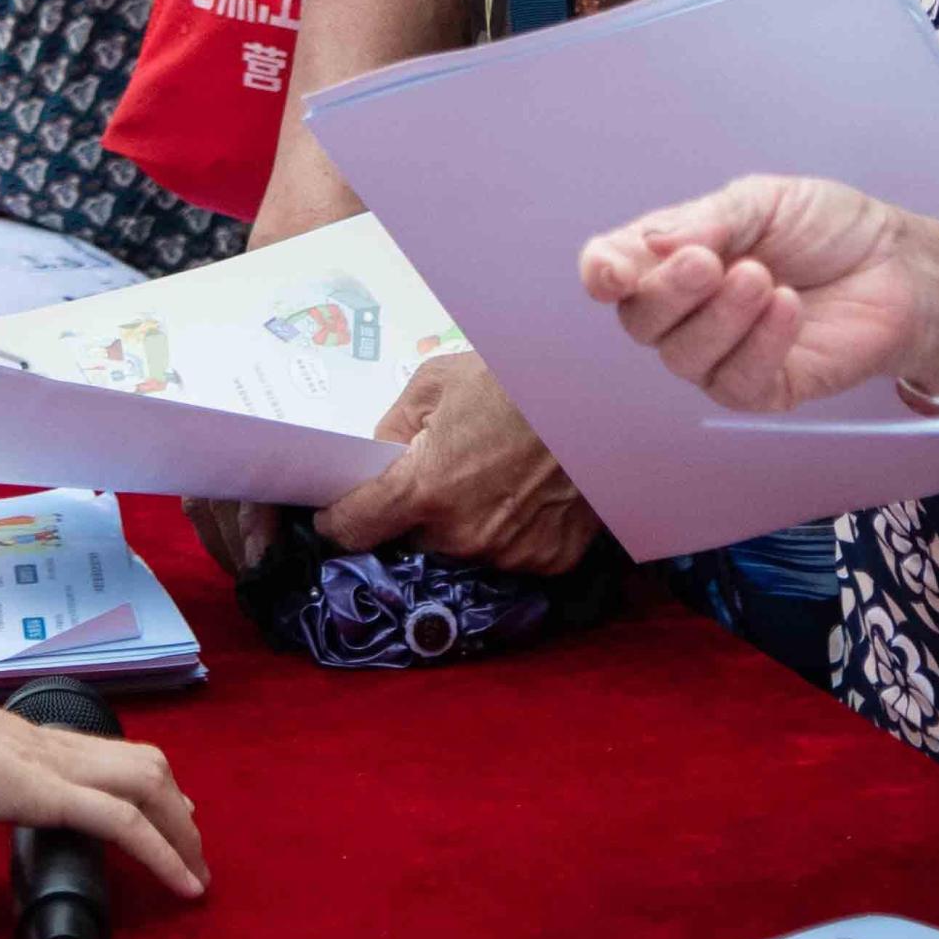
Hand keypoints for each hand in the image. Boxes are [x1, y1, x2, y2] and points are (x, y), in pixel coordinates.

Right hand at [0, 678, 208, 907]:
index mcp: (21, 751)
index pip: (99, 762)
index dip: (137, 789)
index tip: (161, 818)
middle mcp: (48, 749)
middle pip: (142, 768)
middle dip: (176, 813)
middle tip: (194, 854)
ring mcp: (52, 765)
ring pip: (147, 786)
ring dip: (180, 832)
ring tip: (195, 875)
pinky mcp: (46, 790)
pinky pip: (124, 822)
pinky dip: (164, 854)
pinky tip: (182, 885)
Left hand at [314, 353, 598, 573]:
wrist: (602, 394)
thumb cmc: (517, 378)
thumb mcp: (439, 381)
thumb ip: (395, 425)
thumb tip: (380, 457)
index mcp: (425, 488)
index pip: (355, 527)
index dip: (339, 519)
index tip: (335, 514)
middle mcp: (462, 534)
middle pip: (415, 537)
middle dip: (418, 510)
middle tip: (445, 470)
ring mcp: (510, 554)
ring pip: (464, 548)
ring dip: (466, 522)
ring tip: (495, 474)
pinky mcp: (550, 561)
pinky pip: (512, 553)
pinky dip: (513, 531)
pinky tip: (529, 492)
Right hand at [578, 174, 938, 413]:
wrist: (900, 266)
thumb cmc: (831, 227)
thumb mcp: (765, 201)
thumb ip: (705, 221)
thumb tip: (646, 247)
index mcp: (676, 256)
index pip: (616, 271)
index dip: (603, 273)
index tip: (609, 272)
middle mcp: (689, 309)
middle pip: (640, 320)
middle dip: (668, 292)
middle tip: (710, 262)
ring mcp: (723, 353)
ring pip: (683, 357)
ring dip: (719, 318)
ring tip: (765, 279)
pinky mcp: (763, 389)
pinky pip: (734, 383)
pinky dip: (758, 344)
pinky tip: (788, 308)